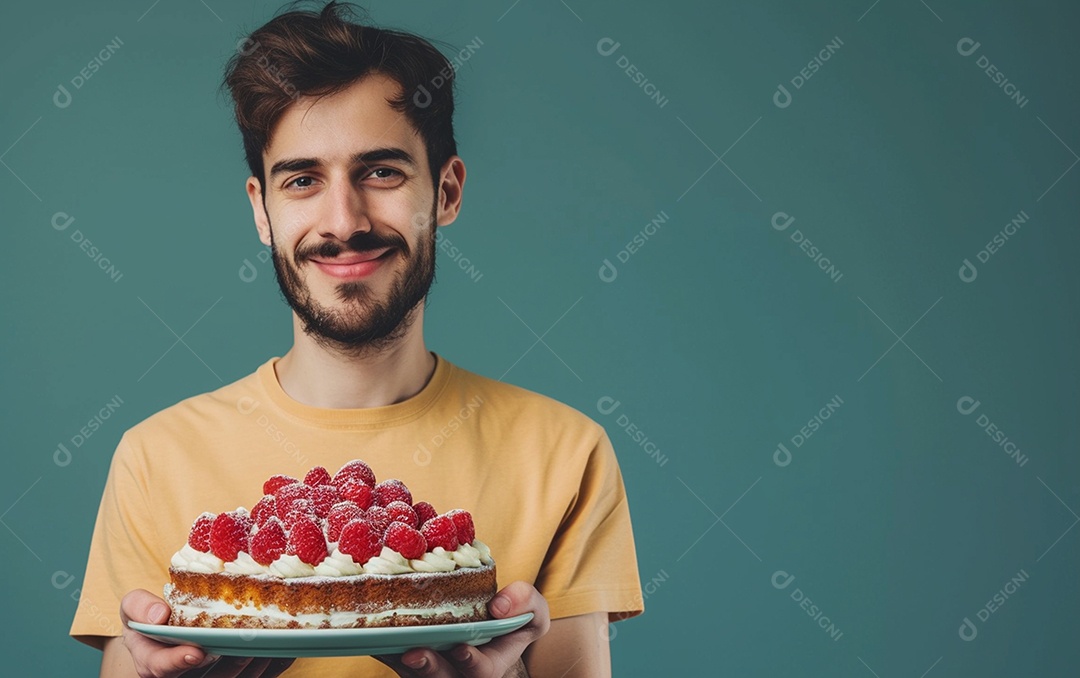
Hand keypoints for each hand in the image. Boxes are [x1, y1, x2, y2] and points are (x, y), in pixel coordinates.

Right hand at [117, 589, 293, 677]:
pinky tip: (283, 649)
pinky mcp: (228, 676)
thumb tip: (159, 615)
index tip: (196, 652)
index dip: (178, 662)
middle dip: (229, 663)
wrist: (161, 629)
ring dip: (253, 665)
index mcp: (152, 661)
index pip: (161, 669)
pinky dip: (269, 667)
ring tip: (271, 642)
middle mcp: (180, 675)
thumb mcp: (133, 607)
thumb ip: (139, 606)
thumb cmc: (150, 617)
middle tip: (248, 644)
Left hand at [375, 581, 550, 676]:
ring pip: (410, 672)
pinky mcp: (406, 658)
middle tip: (414, 653)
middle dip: (428, 668)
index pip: (480, 673)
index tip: (462, 648)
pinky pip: (390, 655)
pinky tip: (367, 629)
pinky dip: (380, 643)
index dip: (471, 663)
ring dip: (397, 658)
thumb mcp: (532, 612)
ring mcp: (430, 668)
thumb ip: (527, 605)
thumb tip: (499, 605)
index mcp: (488, 667)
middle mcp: (456, 674)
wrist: (488, 623)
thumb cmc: (511, 621)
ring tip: (386, 642)